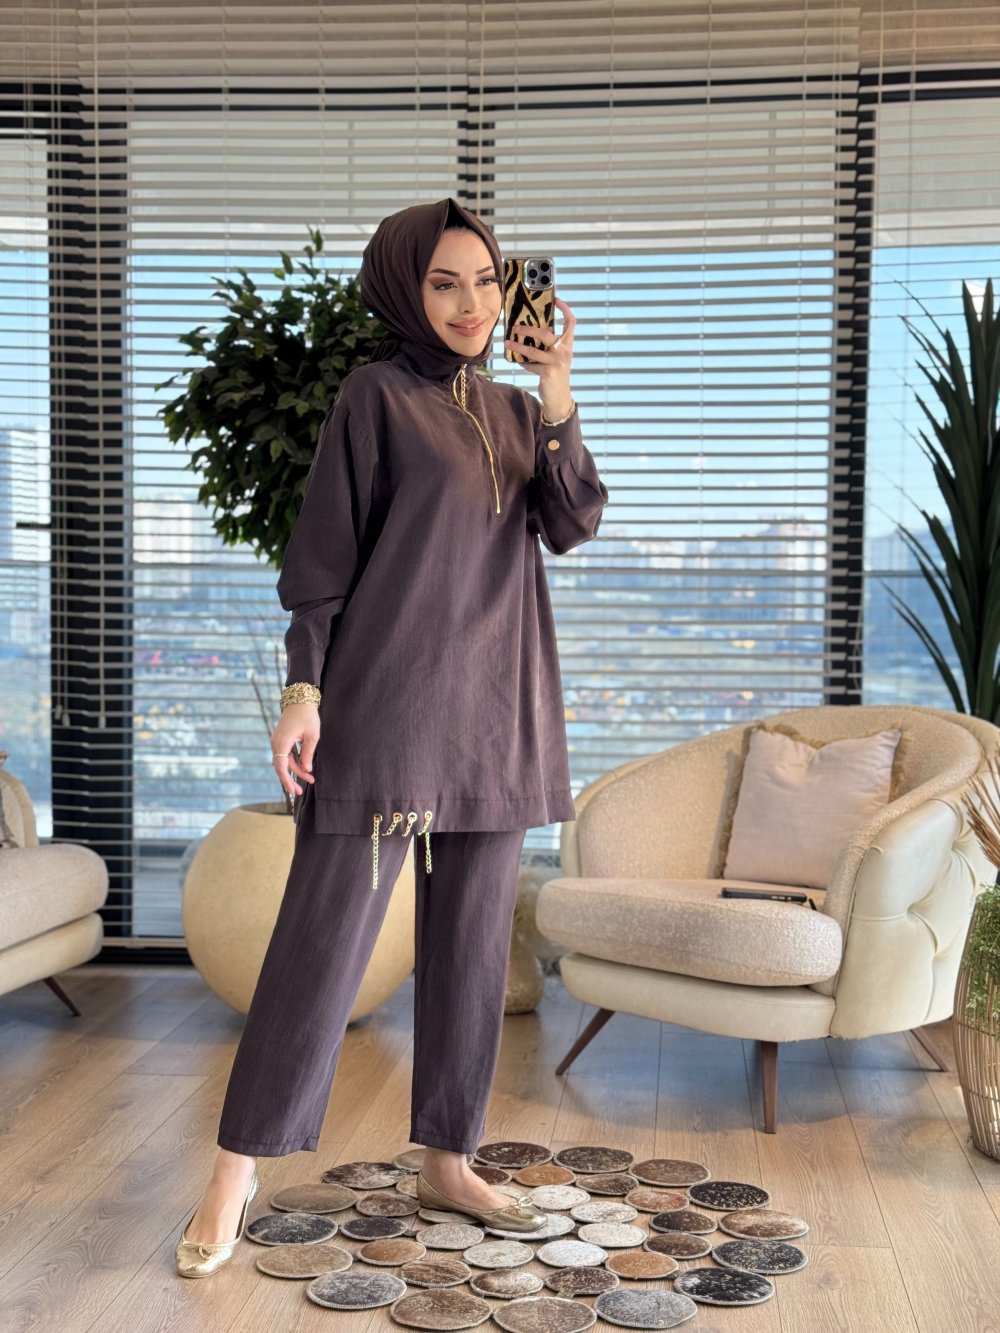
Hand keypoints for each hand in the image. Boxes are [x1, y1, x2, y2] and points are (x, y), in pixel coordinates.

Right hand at [270, 702, 318, 796]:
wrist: (300, 700)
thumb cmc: (307, 716)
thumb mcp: (312, 735)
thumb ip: (307, 754)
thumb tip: (306, 770)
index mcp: (282, 742)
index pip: (281, 766)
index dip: (286, 780)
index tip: (293, 790)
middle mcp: (276, 743)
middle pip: (282, 766)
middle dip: (292, 778)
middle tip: (300, 791)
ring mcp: (277, 741)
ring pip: (284, 761)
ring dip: (295, 771)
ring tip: (308, 779)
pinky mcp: (280, 740)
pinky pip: (285, 755)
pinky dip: (293, 763)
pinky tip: (302, 769)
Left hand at [503, 297, 574, 418]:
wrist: (559, 398)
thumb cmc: (555, 375)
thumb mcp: (556, 359)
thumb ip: (548, 347)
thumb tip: (528, 333)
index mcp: (568, 345)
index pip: (571, 324)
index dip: (565, 310)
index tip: (557, 300)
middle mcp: (564, 352)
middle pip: (546, 333)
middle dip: (529, 328)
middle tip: (516, 327)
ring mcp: (557, 362)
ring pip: (533, 350)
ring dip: (518, 346)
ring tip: (507, 342)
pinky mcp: (548, 372)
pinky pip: (530, 364)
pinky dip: (522, 362)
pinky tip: (516, 360)